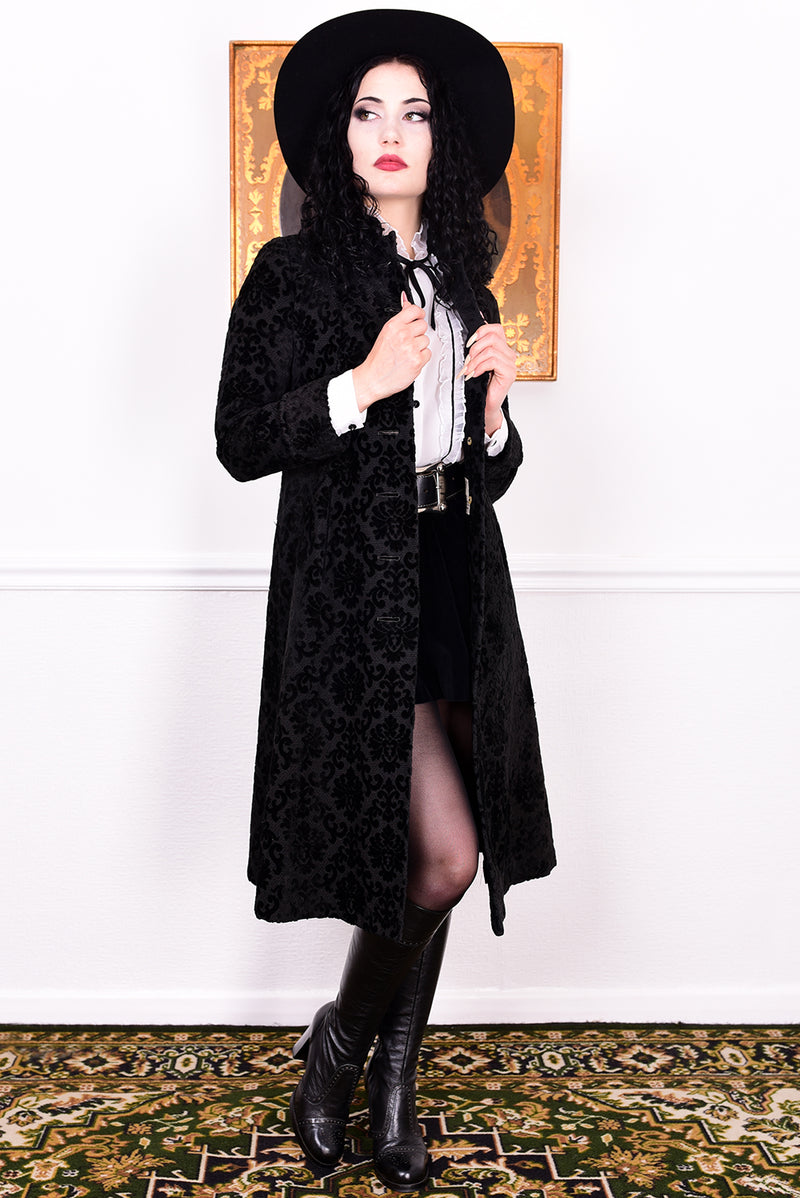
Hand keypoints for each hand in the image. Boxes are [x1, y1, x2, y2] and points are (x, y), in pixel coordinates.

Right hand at [352, 294, 430, 410]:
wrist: (374, 378)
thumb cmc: (378, 359)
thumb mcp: (385, 333)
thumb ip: (399, 318)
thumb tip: (406, 302)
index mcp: (394, 326)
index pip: (414, 310)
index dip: (418, 314)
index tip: (418, 318)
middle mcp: (403, 335)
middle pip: (423, 325)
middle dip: (418, 332)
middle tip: (409, 341)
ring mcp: (411, 348)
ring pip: (426, 340)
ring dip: (420, 346)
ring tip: (407, 352)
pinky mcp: (417, 361)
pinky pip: (428, 353)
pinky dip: (421, 357)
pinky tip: (410, 360)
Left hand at [459, 323, 516, 434]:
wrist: (485, 405)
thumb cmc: (480, 385)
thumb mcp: (476, 363)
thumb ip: (477, 350)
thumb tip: (470, 338)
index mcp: (502, 349)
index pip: (496, 329)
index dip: (481, 331)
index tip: (469, 342)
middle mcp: (509, 354)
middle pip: (493, 337)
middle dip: (475, 348)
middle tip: (467, 361)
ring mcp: (511, 364)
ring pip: (491, 350)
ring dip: (475, 360)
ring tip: (468, 370)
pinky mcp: (510, 373)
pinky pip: (493, 361)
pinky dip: (480, 367)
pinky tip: (474, 375)